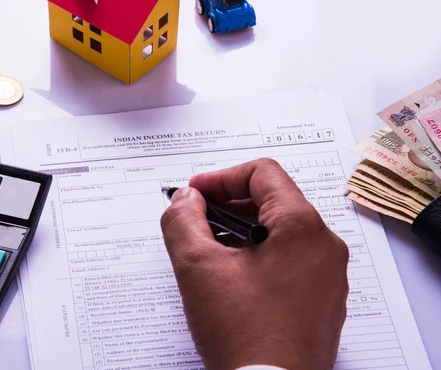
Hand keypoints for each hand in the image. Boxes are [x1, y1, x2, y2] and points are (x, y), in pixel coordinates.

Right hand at [160, 159, 348, 369]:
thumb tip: (185, 200)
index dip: (221, 177)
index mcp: (302, 228)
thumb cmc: (244, 335)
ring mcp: (326, 277)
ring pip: (280, 233)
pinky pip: (290, 261)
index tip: (194, 195)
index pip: (263, 173)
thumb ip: (183, 221)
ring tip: (209, 253)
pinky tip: (231, 279)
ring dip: (241, 233)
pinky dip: (258, 258)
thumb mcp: (197, 268)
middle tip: (195, 222)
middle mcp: (324, 247)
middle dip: (227, 206)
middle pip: (272, 201)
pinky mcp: (321, 301)